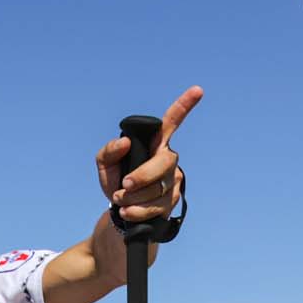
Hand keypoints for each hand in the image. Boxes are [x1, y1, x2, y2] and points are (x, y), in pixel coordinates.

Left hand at [97, 85, 202, 223]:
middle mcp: (168, 159)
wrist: (120, 212)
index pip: (171, 122)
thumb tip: (125, 142)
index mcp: (154, 144)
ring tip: (120, 198)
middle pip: (164, 162)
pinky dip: (137, 210)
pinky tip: (127, 211)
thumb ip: (109, 150)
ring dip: (133, 197)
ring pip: (158, 188)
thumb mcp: (105, 164)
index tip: (197, 90)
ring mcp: (173, 180)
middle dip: (142, 176)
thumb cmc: (116, 181)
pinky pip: (156, 206)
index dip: (184, 106)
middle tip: (124, 185)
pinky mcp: (172, 201)